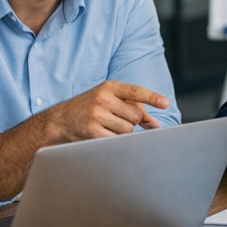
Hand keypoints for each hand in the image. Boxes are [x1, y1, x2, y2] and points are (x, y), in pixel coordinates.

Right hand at [46, 80, 169, 140]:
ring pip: (128, 129)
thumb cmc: (91, 108)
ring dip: (123, 132)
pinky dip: (114, 140)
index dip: (152, 98)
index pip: (136, 91)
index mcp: (109, 86)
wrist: (60, 120)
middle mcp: (103, 98)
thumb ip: (133, 108)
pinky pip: (116, 139)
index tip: (165, 103)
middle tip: (120, 120)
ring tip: (108, 126)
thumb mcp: (110, 100)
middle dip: (133, 121)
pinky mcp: (92, 131)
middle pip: (135, 116)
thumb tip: (154, 124)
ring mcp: (96, 115)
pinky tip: (104, 134)